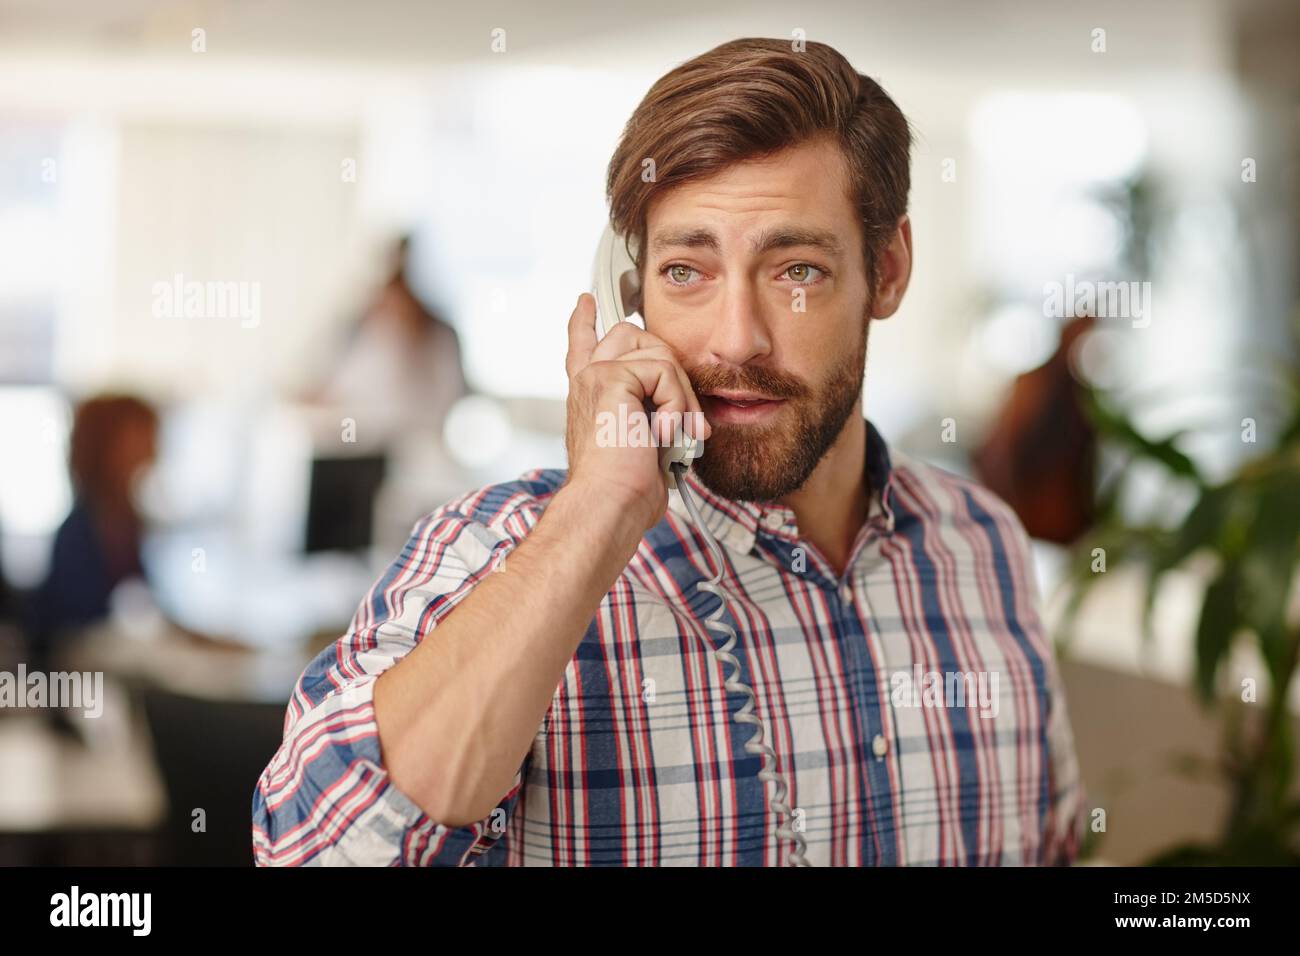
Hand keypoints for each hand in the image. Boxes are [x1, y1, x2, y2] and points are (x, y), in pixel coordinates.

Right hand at [562, 293, 709, 533]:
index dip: (584, 322)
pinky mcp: (611, 377)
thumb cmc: (626, 491)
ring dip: (679, 395)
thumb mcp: (644, 446)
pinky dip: (675, 404)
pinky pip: (664, 370)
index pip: (583, 348)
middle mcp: (587, 382)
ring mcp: (596, 375)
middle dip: (668, 366)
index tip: (585, 302)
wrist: (610, 504)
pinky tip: (663, 433)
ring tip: (674, 434)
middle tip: (683, 419)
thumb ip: (652, 417)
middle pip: (632, 334)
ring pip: (658, 352)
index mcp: (590, 397)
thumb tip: (684, 410)